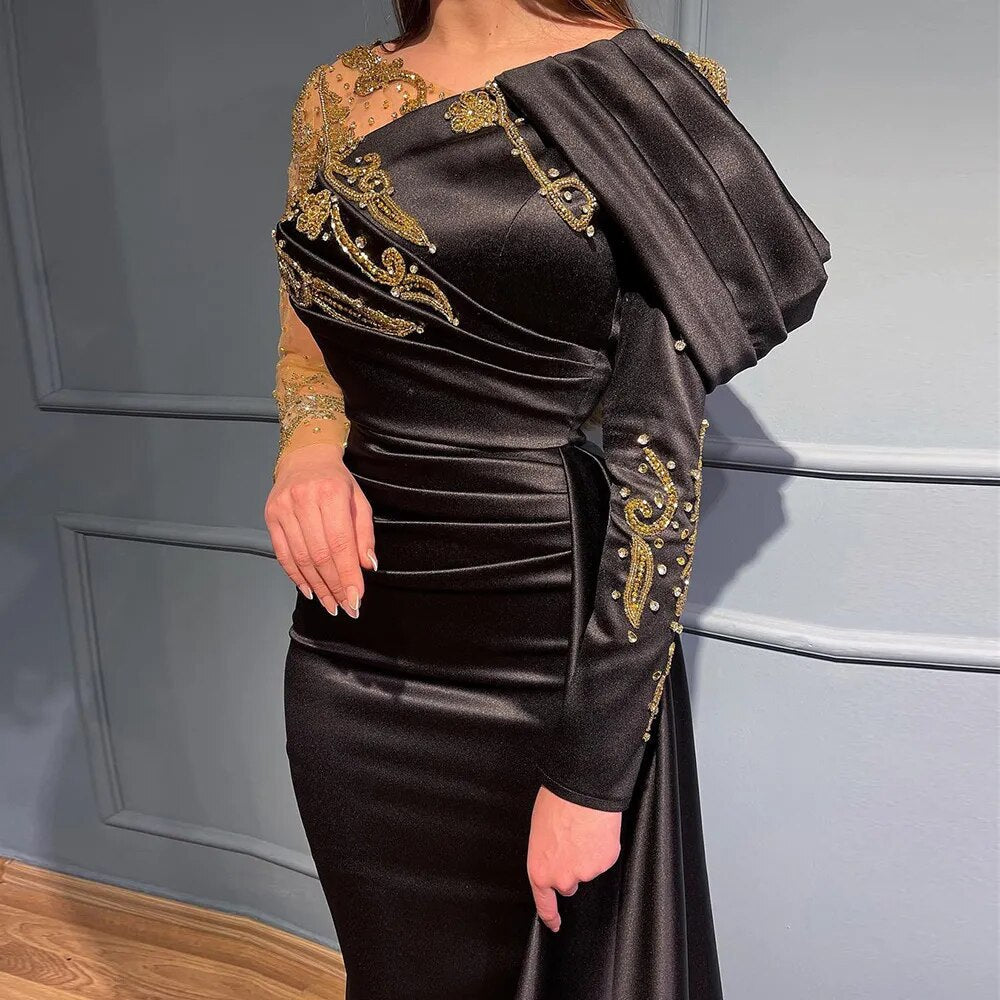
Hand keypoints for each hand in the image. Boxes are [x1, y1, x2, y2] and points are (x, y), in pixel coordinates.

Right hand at [264, 442, 375, 616]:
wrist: (305, 458)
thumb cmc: (336, 482)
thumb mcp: (359, 501)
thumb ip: (364, 533)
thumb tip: (367, 565)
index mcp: (331, 494)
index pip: (340, 544)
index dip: (348, 575)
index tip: (356, 597)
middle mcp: (304, 500)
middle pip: (320, 554)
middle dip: (334, 585)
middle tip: (345, 606)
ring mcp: (284, 509)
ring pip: (301, 558)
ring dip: (317, 586)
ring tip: (330, 603)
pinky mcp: (270, 516)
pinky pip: (283, 554)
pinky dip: (296, 576)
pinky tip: (310, 590)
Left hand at [526, 785, 621, 932]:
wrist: (580, 791)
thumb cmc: (555, 804)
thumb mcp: (539, 832)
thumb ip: (546, 854)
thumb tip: (555, 855)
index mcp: (540, 871)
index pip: (544, 903)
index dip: (550, 916)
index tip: (555, 924)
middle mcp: (562, 878)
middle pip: (569, 884)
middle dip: (571, 868)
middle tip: (571, 843)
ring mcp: (586, 873)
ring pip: (587, 868)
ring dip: (587, 855)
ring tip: (583, 829)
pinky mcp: (605, 863)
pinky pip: (603, 857)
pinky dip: (602, 846)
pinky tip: (596, 830)